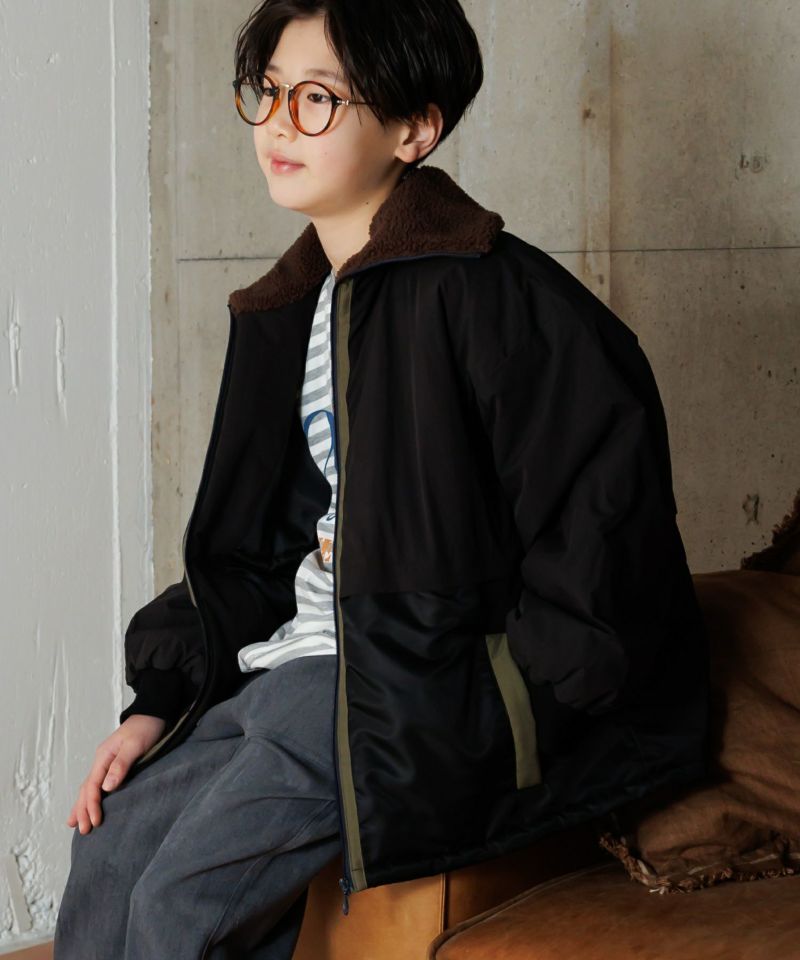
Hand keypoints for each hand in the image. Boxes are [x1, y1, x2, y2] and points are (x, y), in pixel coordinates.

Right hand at [66, 714, 166, 833]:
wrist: (153, 713)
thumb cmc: (146, 728)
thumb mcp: (134, 745)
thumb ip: (121, 765)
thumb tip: (106, 787)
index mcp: (103, 756)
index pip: (92, 786)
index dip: (92, 805)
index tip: (95, 822)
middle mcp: (101, 760)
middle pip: (87, 788)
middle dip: (83, 810)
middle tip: (83, 831)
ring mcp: (106, 762)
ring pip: (89, 787)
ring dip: (83, 805)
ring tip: (75, 823)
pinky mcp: (115, 764)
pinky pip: (98, 783)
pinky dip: (91, 796)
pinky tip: (91, 804)